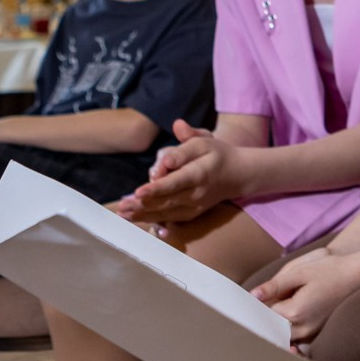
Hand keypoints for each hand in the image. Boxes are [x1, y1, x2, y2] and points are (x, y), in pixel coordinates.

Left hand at [114, 120, 246, 223]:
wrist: (237, 175)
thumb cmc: (216, 154)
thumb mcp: (204, 141)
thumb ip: (185, 143)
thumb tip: (169, 149)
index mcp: (200, 173)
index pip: (175, 182)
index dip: (157, 188)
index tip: (139, 191)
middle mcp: (196, 194)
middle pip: (166, 200)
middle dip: (142, 204)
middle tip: (122, 206)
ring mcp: (194, 207)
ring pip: (165, 212)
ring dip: (142, 214)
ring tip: (122, 213)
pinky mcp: (190, 214)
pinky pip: (168, 218)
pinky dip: (150, 219)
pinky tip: (133, 217)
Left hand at [254, 249, 359, 344]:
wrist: (359, 275)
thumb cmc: (330, 269)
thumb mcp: (299, 272)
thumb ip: (274, 285)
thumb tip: (252, 295)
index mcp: (295, 312)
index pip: (263, 313)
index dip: (259, 303)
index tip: (259, 295)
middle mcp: (303, 329)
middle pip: (272, 327)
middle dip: (267, 315)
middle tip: (273, 299)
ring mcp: (313, 334)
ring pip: (283, 334)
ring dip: (278, 321)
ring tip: (286, 302)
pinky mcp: (318, 334)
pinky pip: (296, 337)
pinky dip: (290, 328)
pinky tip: (294, 312)